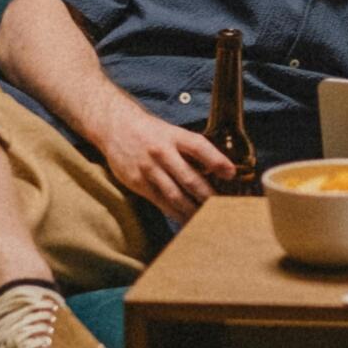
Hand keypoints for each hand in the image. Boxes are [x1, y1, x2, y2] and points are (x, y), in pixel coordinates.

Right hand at [96, 102, 234, 221]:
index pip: (198, 146)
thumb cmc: (151, 132)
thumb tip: (218, 169)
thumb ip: (190, 149)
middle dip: (207, 195)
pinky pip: (160, 202)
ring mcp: (148, 168)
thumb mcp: (172, 132)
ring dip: (193, 209)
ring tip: (209, 219)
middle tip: (224, 207)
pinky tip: (187, 220)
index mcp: (174, 135)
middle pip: (188, 177)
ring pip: (175, 194)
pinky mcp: (137, 182)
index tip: (231, 173)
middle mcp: (161, 151)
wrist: (116, 127)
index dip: (216, 160)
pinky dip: (175, 213)